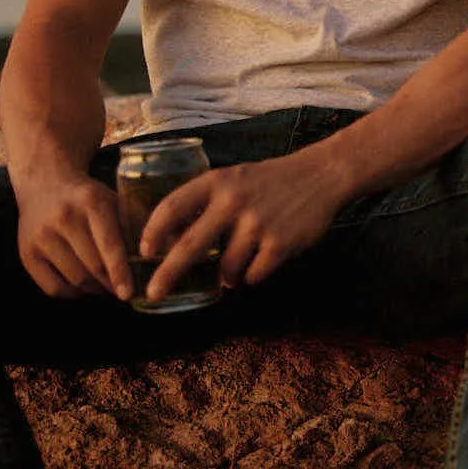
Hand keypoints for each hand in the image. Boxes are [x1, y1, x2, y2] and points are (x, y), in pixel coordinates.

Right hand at [15, 171, 133, 299]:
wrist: (45, 184)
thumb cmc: (91, 198)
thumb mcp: (117, 201)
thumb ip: (142, 225)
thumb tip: (173, 251)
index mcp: (91, 202)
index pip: (109, 245)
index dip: (121, 273)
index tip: (129, 294)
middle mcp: (63, 218)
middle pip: (93, 267)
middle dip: (112, 284)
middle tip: (125, 290)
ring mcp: (40, 236)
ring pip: (75, 280)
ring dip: (96, 289)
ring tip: (107, 286)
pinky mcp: (26, 252)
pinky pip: (53, 288)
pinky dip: (73, 294)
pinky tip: (85, 286)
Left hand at [140, 152, 346, 301]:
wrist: (322, 174)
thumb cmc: (271, 180)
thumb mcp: (234, 178)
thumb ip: (207, 201)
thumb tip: (175, 242)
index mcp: (218, 182)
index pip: (173, 207)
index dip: (153, 232)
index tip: (145, 251)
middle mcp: (234, 202)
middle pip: (190, 247)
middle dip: (167, 275)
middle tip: (154, 293)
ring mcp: (258, 224)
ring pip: (226, 269)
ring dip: (226, 277)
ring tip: (233, 272)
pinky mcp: (281, 243)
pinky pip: (253, 276)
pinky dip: (252, 277)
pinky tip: (258, 265)